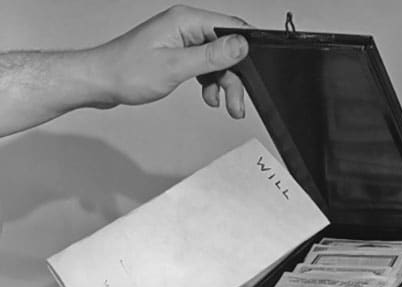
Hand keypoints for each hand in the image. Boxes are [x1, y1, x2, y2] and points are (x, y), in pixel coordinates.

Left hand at [95, 4, 249, 117]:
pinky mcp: (176, 54)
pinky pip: (203, 67)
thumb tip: (240, 45)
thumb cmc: (126, 72)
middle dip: (234, 77)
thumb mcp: (175, 66)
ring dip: (222, 84)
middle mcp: (185, 27)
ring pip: (215, 61)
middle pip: (226, 49)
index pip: (231, 28)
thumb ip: (210, 56)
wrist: (100, 82)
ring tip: (223, 104)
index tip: (253, 73)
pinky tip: (208, 97)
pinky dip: (209, 84)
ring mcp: (180, 41)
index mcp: (186, 21)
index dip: (245, 52)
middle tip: (236, 103)